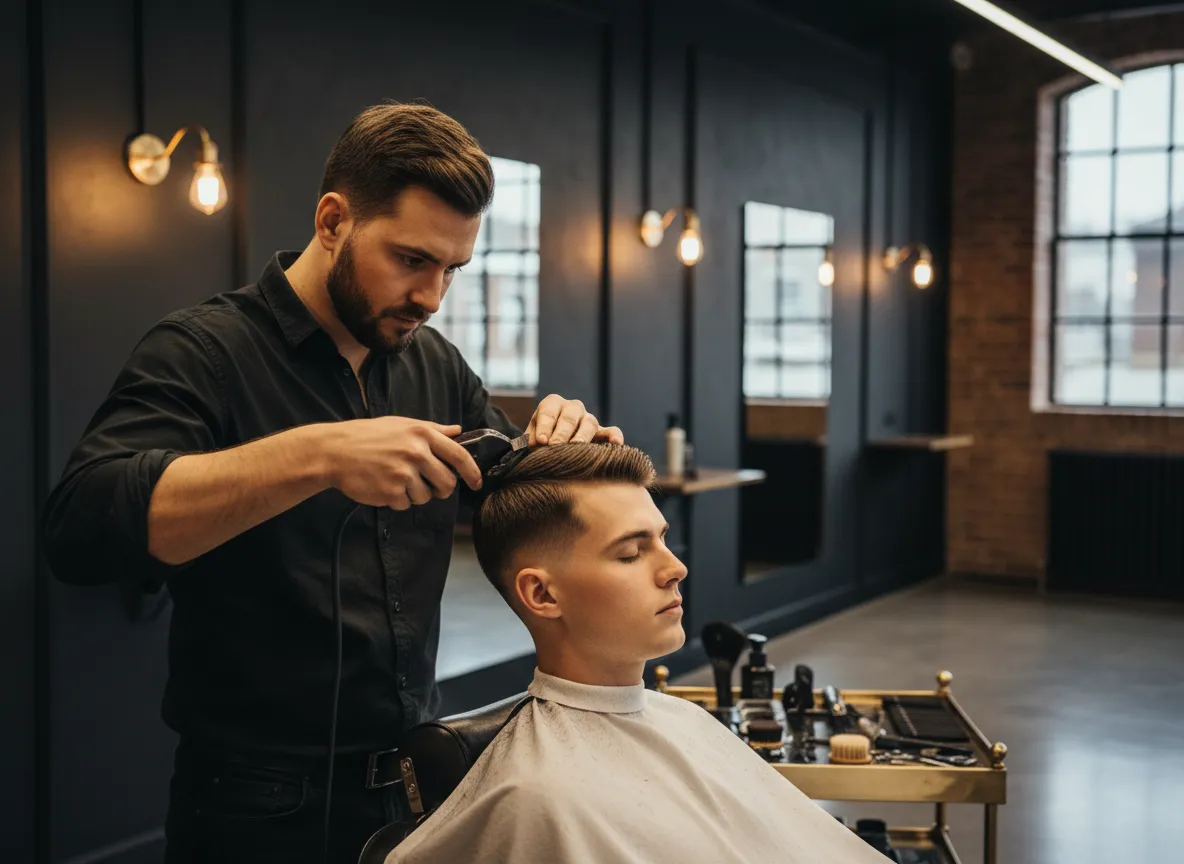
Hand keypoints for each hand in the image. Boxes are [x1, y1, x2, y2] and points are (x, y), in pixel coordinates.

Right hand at [323, 417, 481, 509]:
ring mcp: (403, 474)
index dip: (472, 472)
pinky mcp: (390, 492)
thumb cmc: (368, 436)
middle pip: (447, 483)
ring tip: (396, 480)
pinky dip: (397, 500)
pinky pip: (405, 504)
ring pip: (426, 496)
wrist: (334, 451)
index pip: (459, 456)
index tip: (476, 482)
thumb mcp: (402, 424)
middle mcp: (416, 453)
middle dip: (441, 489)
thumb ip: (433, 429)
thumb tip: (458, 431)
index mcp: (422, 434)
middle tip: (427, 484)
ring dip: (415, 494)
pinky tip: (384, 486)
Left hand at [525, 394, 624, 445]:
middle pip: (569, 417)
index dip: (545, 426)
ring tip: (577, 446)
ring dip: (582, 436)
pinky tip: (617, 443)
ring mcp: (588, 419)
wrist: (550, 446)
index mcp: (552, 403)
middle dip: (561, 433)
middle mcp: (572, 407)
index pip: (549, 411)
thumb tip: (537, 445)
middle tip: (554, 447)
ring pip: (589, 423)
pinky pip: (611, 431)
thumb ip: (531, 440)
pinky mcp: (601, 432)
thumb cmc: (539, 440)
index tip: (541, 441)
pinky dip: (615, 436)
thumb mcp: (531, 437)